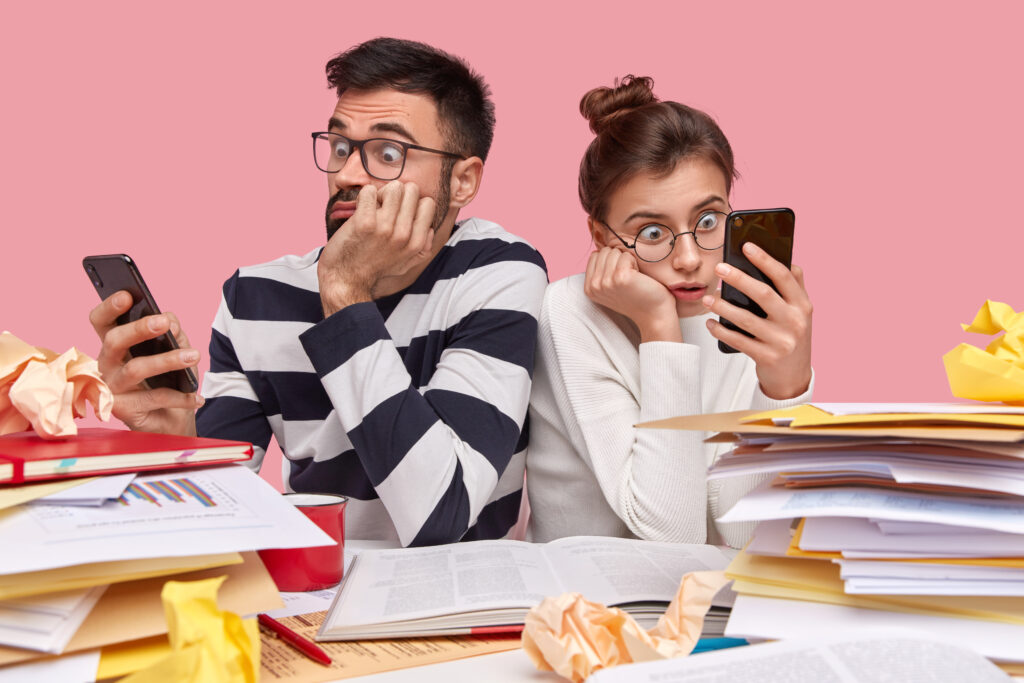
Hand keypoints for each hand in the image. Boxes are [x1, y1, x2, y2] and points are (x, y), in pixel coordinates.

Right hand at [89, 291, 201, 434]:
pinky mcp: (121, 409)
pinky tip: (197, 397)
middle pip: (114, 340)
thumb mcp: (173, 351)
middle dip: (139, 328)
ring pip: (135, 368)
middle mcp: (106, 363)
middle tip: (165, 323)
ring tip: (194, 356)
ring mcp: (111, 387)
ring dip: (168, 360)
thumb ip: (171, 333)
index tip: (128, 295)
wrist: (170, 421)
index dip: (110, 307)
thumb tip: (171, 321)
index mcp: (115, 344)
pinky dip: (180, 397)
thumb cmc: (167, 380)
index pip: (102, 321)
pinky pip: (154, 397)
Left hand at [318, 181, 436, 315]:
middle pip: (412, 189)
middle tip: (384, 208)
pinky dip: (363, 196)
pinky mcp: (364, 223)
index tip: (398, 214)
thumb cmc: (374, 269)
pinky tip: (359, 209)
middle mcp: (404, 235)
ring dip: (381, 193)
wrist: (346, 280)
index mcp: (417, 243)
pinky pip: (369, 191)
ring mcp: (385, 228)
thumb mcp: (406, 265)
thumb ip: (423, 248)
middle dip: (397, 194)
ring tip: (372, 208)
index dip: (412, 203)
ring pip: (394, 187)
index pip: (428, 203)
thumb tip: (430, 230)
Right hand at [584, 247, 680, 341]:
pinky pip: (627, 255)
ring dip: (628, 261)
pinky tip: (639, 278)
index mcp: (589, 288)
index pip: (595, 255)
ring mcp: (606, 282)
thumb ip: (601, 271)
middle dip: (619, 260)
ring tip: (634, 278)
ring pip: (615, 251)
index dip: (611, 261)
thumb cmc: (637, 298)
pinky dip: (636, 262)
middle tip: (629, 279)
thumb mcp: (611, 286)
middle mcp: (594, 286)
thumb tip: (598, 249)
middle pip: (604, 251)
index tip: (621, 278)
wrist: (654, 315)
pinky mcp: (620, 277)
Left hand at [703, 243, 812, 398]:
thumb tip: (786, 259)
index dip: (765, 259)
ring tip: (707, 298)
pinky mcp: (767, 357)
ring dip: (723, 306)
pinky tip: (711, 323)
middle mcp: (795, 322)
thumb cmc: (792, 337)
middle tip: (719, 268)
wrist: (794, 377)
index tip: (746, 246)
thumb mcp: (800, 312)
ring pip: (746, 319)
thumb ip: (795, 287)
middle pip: (763, 294)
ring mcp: (781, 341)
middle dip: (738, 278)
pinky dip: (722, 331)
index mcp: (803, 305)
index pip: (784, 276)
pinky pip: (739, 341)